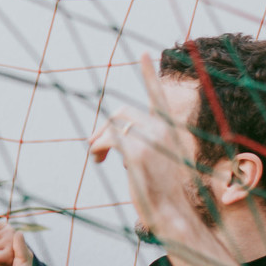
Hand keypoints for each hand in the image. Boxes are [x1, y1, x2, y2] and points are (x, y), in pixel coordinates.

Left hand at [88, 55, 199, 246]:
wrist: (171, 213)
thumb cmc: (163, 191)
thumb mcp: (158, 159)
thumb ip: (144, 141)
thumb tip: (116, 135)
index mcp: (170, 129)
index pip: (157, 95)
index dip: (150, 74)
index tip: (145, 53)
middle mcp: (162, 128)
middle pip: (121, 112)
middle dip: (103, 128)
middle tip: (95, 148)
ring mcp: (151, 138)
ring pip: (112, 124)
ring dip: (98, 139)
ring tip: (96, 156)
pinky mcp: (136, 152)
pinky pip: (107, 138)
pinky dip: (97, 147)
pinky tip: (98, 160)